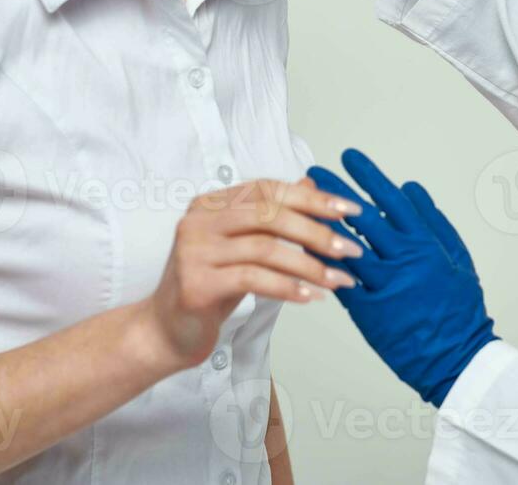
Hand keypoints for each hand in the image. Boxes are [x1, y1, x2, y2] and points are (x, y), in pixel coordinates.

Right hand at [140, 177, 365, 371]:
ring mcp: (194, 251)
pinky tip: (310, 297)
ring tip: (339, 280)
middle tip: (351, 250)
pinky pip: (252, 279)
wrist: (166, 331)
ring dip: (310, 265)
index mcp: (211, 203)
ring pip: (265, 248)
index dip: (312, 198)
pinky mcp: (196, 284)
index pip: (269, 190)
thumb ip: (273, 216)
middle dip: (317, 232)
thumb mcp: (244, 245)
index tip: (350, 211)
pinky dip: (287, 286)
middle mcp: (199, 221)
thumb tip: (312, 185)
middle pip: (270, 215)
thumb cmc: (211, 285)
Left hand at [305, 149, 498, 406]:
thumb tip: (410, 189)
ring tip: (300, 204)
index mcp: (425, 243)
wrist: (455, 355)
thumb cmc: (459, 308)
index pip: (391, 200)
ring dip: (320, 221)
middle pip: (361, 217)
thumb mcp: (457, 257)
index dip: (368, 177)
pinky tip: (302, 245)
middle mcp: (402, 259)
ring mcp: (383, 284)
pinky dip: (320, 261)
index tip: (350, 157)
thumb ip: (433, 220)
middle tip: (314, 172)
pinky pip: (339, 279)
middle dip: (335, 191)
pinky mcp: (368, 310)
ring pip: (345, 247)